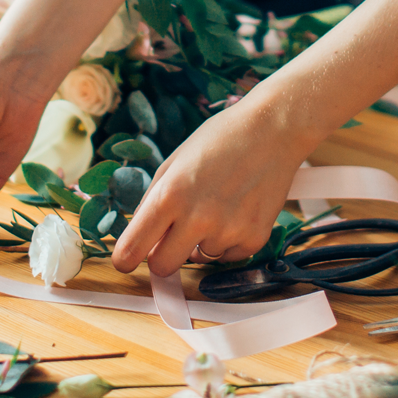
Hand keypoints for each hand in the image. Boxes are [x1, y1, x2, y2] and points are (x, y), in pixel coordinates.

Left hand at [110, 101, 318, 276]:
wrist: (272, 130)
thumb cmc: (220, 140)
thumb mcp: (173, 163)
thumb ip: (152, 202)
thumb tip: (140, 239)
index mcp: (169, 196)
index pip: (131, 250)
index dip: (125, 258)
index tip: (127, 258)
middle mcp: (197, 218)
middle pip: (162, 267)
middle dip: (162, 256)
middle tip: (172, 238)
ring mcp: (228, 231)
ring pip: (199, 259)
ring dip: (201, 242)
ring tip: (218, 205)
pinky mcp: (254, 239)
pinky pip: (228, 256)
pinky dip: (228, 240)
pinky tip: (237, 210)